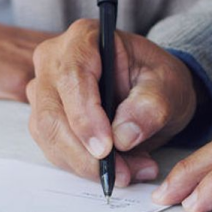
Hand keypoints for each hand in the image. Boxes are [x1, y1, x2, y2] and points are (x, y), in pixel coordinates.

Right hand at [26, 19, 198, 186]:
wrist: (152, 90)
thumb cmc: (157, 79)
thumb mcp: (167, 87)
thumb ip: (149, 107)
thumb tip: (123, 136)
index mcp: (83, 38)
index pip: (72, 76)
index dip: (85, 116)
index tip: (107, 149)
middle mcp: (54, 60)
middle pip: (52, 112)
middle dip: (86, 152)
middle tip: (122, 173)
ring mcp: (44, 90)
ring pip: (49, 136)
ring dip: (86, 164)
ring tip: (129, 171)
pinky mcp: (45, 117)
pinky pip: (53, 149)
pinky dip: (83, 167)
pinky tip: (115, 169)